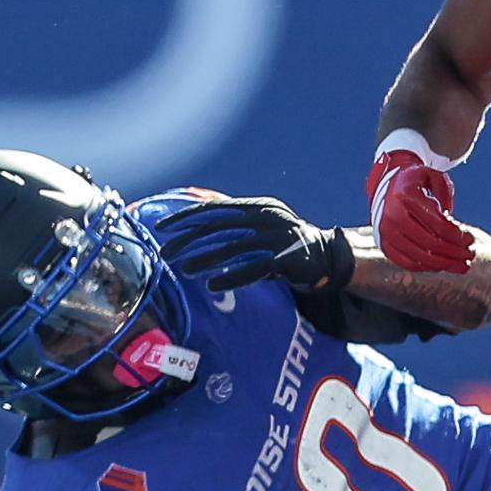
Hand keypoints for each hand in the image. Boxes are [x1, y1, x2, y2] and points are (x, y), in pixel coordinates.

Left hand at [154, 197, 355, 292]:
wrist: (328, 258)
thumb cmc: (286, 244)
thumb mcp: (262, 226)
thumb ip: (236, 224)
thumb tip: (196, 225)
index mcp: (257, 206)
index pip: (214, 208)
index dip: (186, 217)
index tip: (162, 228)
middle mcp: (267, 216)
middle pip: (218, 226)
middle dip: (188, 240)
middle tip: (166, 254)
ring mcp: (278, 237)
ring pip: (233, 247)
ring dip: (205, 259)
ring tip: (185, 270)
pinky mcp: (287, 259)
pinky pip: (254, 268)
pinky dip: (231, 277)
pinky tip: (212, 284)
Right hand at [368, 150, 472, 271]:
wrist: (387, 186)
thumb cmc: (416, 182)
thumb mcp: (434, 176)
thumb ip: (446, 194)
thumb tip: (451, 223)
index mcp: (406, 196)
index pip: (437, 224)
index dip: (457, 235)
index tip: (470, 239)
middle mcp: (392, 215)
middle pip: (430, 243)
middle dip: (454, 252)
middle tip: (470, 254)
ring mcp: (386, 232)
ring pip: (419, 256)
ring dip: (444, 264)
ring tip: (462, 265)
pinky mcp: (384, 244)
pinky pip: (406, 262)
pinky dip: (426, 267)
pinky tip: (442, 266)